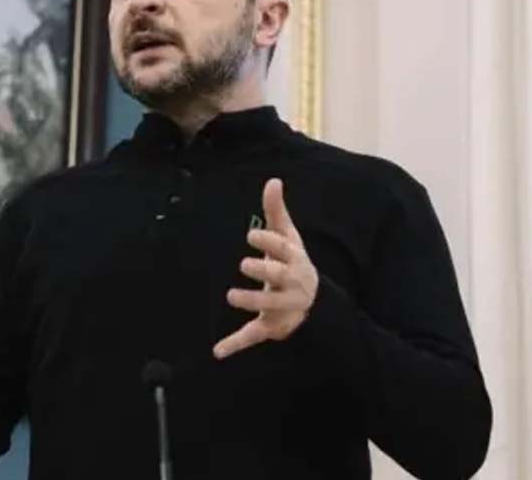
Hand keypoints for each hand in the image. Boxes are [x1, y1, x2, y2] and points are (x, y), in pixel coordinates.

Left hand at [213, 178, 318, 358]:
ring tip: (231, 295)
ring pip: (268, 306)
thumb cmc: (293, 262)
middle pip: (280, 277)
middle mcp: (293, 284)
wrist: (313, 302)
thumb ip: (276, 211)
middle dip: (264, 271)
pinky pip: (253, 335)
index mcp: (295, 260)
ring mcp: (283, 307)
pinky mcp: (271, 326)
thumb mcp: (287, 237)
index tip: (250, 236)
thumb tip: (273, 180)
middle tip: (243, 264)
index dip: (269, 242)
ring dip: (251, 301)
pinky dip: (235, 344)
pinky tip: (217, 351)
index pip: (284, 250)